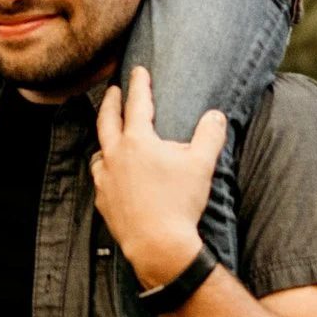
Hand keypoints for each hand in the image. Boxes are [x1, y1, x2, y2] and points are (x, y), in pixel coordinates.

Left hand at [92, 63, 227, 289]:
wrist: (159, 246)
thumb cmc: (180, 204)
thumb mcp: (202, 165)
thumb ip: (210, 134)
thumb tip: (216, 115)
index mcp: (137, 141)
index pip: (136, 103)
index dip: (139, 84)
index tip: (138, 70)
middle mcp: (115, 156)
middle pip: (106, 120)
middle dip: (111, 101)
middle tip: (113, 90)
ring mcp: (105, 180)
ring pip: (99, 150)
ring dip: (104, 138)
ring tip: (111, 135)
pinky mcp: (103, 201)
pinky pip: (100, 178)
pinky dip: (105, 169)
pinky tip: (111, 173)